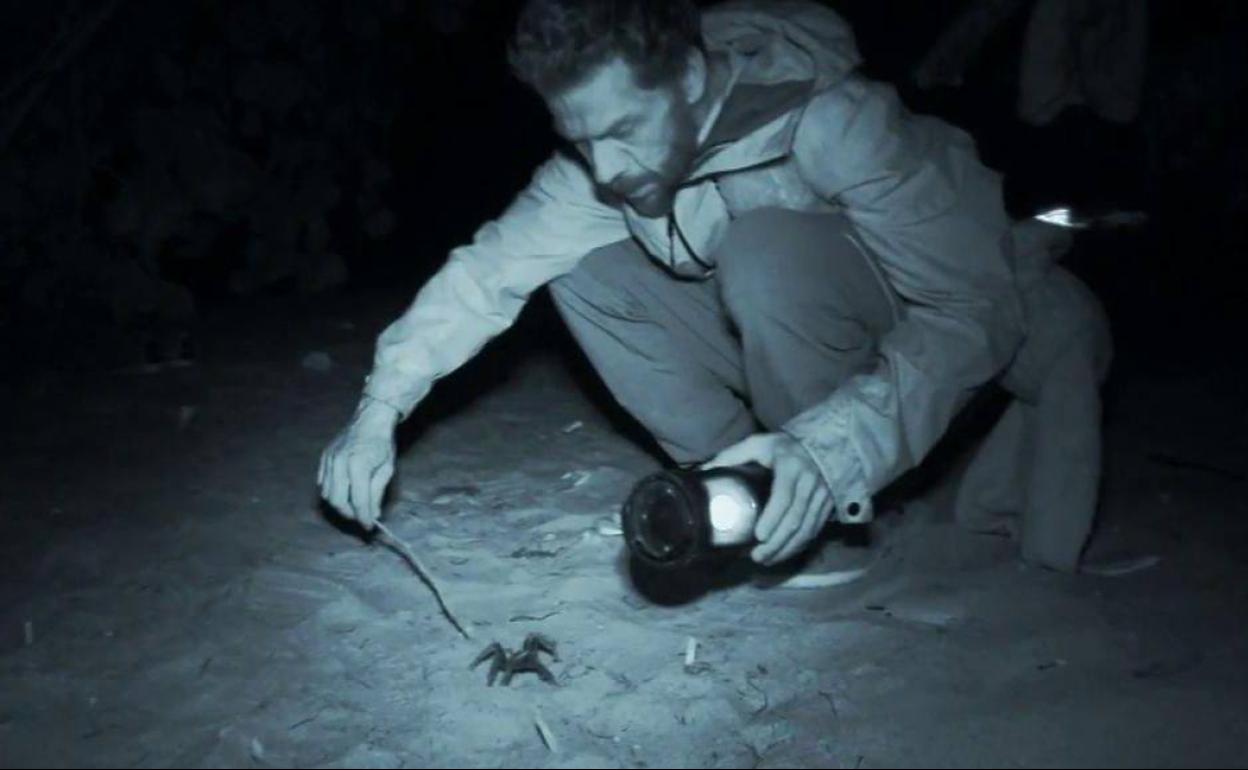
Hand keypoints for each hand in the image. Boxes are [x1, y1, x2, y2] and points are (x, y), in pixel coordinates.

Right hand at [318, 399, 398, 530]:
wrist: (370, 420)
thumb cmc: (382, 445)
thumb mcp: (387, 469)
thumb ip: (377, 493)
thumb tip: (373, 515)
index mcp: (358, 465)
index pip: (359, 500)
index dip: (364, 517)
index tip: (370, 527)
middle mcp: (339, 463)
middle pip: (338, 500)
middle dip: (350, 514)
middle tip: (361, 518)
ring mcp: (329, 460)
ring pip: (327, 494)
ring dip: (340, 505)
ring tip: (354, 507)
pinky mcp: (324, 458)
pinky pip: (322, 483)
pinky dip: (332, 492)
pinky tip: (344, 493)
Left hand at [703, 433, 834, 565]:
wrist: (818, 444)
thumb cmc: (780, 447)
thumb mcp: (756, 444)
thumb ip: (732, 456)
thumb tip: (704, 470)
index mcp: (791, 466)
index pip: (784, 496)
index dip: (773, 518)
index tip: (759, 536)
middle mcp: (810, 481)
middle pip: (795, 518)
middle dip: (777, 542)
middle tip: (757, 556)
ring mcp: (822, 494)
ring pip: (807, 528)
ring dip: (788, 548)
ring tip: (767, 560)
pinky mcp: (827, 504)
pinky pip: (815, 529)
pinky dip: (800, 545)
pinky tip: (784, 553)